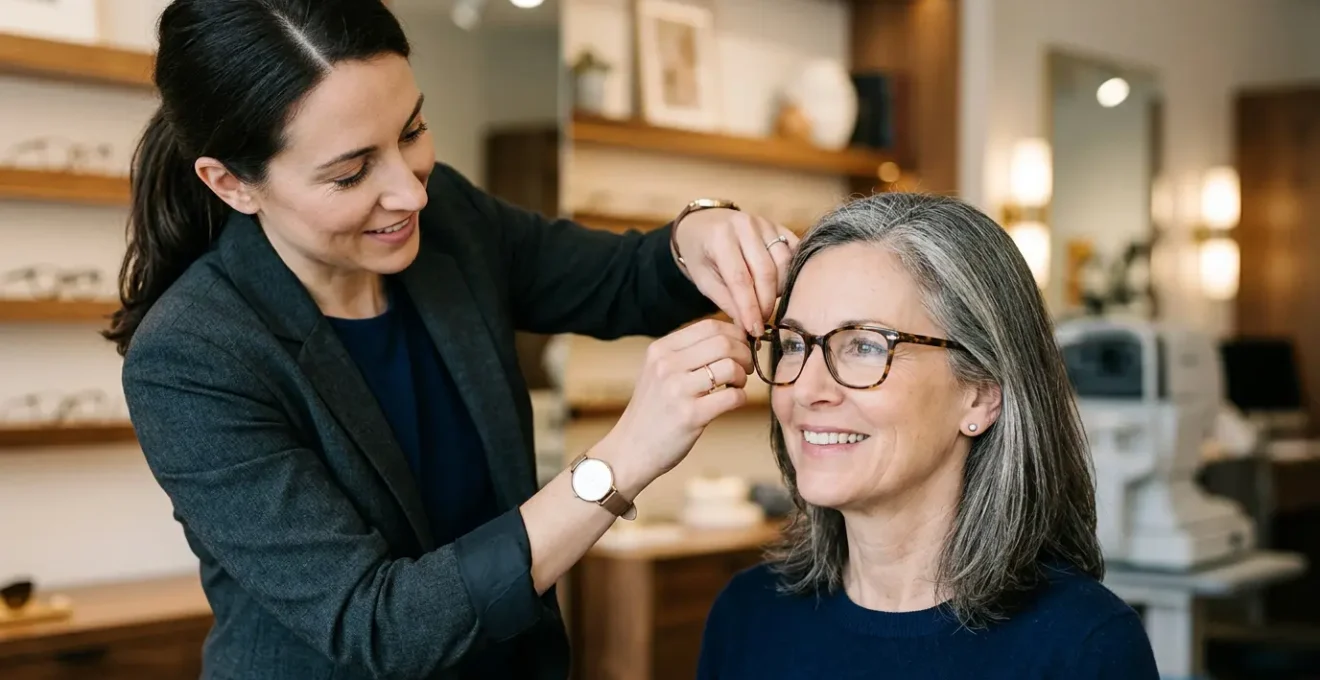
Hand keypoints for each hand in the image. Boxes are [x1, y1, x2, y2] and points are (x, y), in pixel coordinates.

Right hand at [595, 319, 752, 495]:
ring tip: (736, 385)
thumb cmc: (652, 411)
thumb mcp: (658, 372)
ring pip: (730, 367)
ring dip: (743, 376)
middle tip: (746, 367)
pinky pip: (732, 396)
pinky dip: (741, 397)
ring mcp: (677, 390)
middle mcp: (666, 365)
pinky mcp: (690, 415)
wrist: (630, 450)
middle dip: (744, 353)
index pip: (710, 325)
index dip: (735, 334)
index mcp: (660, 350)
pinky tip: (733, 401)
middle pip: (724, 343)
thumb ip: (685, 353)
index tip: (741, 347)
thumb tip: (728, 337)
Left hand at [672, 208, 799, 334]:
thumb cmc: (700, 253)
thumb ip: (725, 301)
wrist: (703, 223)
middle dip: (767, 303)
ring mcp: (765, 223)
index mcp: (720, 238)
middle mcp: (745, 226)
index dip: (750, 307)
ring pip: (784, 262)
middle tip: (761, 322)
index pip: (741, 279)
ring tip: (767, 303)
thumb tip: (747, 326)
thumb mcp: (703, 279)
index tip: (755, 330)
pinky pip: (794, 251)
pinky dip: (791, 273)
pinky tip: (780, 287)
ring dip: (780, 289)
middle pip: (766, 272)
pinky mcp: (779, 226)